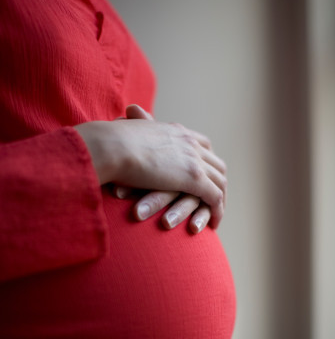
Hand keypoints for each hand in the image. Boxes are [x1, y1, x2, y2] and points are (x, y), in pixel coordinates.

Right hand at [113, 105, 226, 232]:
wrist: (113, 146)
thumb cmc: (111, 141)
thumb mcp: (129, 128)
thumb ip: (135, 124)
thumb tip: (127, 114)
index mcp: (176, 132)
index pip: (203, 145)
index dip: (207, 161)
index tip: (205, 174)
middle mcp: (190, 143)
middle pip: (216, 164)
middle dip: (218, 182)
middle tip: (215, 198)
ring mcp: (195, 161)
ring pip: (220, 182)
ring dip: (220, 199)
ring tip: (216, 215)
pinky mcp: (195, 179)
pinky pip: (215, 198)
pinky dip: (217, 211)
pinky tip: (213, 224)